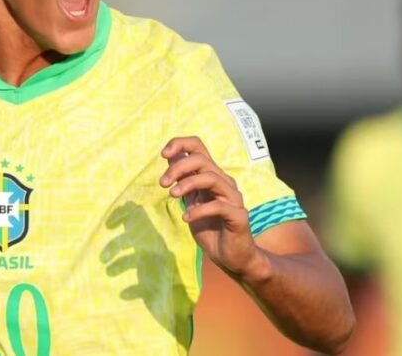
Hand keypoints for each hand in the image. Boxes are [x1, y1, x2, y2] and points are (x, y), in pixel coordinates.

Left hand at [159, 136, 268, 280]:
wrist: (231, 257)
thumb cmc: (210, 228)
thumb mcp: (191, 201)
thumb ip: (183, 181)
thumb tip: (170, 157)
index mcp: (211, 176)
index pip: (198, 147)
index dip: (180, 144)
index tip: (163, 154)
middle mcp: (224, 182)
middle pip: (201, 160)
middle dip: (178, 168)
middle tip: (162, 184)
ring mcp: (233, 198)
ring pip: (211, 178)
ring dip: (188, 184)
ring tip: (172, 195)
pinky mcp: (238, 215)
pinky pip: (218, 206)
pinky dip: (199, 210)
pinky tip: (186, 218)